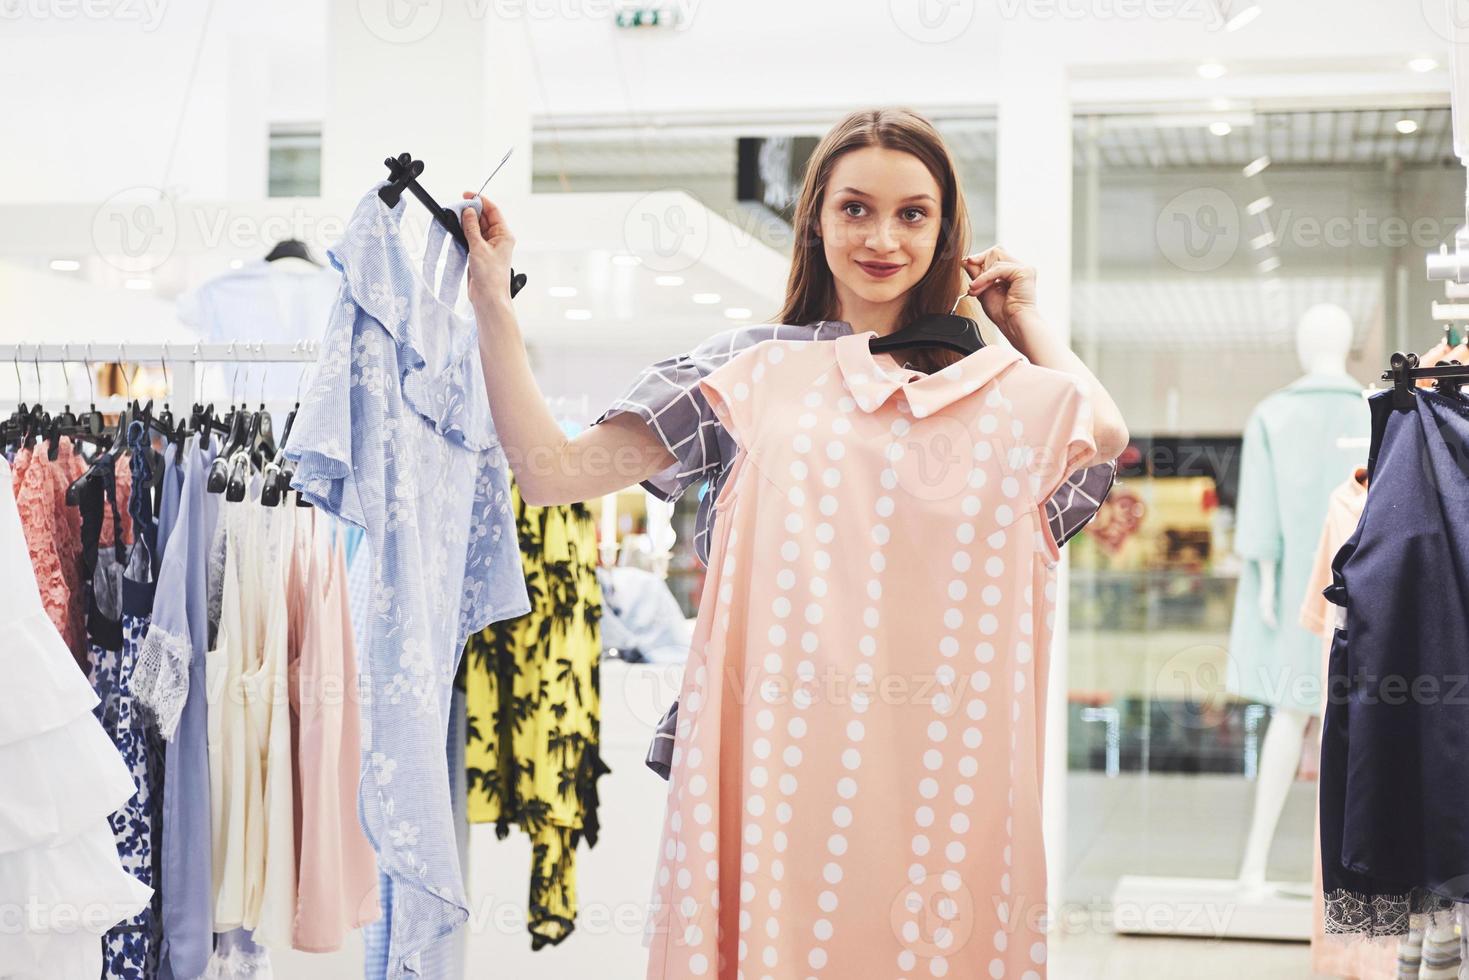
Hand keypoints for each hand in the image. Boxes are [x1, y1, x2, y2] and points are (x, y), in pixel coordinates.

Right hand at [460, 191, 514, 311]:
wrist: (488, 298)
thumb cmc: (490, 277)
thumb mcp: (479, 248)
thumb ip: (471, 228)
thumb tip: (468, 211)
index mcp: (504, 235)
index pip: (493, 211)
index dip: (480, 201)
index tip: (467, 195)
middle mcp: (498, 239)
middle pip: (484, 218)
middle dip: (471, 211)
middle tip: (456, 207)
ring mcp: (488, 247)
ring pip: (476, 228)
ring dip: (466, 222)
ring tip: (453, 217)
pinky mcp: (479, 254)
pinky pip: (471, 238)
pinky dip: (463, 233)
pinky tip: (455, 230)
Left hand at [961, 246, 1036, 338]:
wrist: (1012, 323)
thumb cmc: (1002, 312)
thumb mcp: (983, 289)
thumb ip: (977, 274)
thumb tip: (966, 260)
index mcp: (1012, 271)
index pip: (995, 254)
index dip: (980, 258)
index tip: (965, 263)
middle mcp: (1019, 268)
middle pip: (996, 251)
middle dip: (980, 265)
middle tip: (973, 283)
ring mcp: (1024, 268)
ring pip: (996, 258)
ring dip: (981, 275)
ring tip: (975, 290)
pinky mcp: (1025, 272)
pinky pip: (999, 267)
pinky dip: (986, 277)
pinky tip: (979, 288)